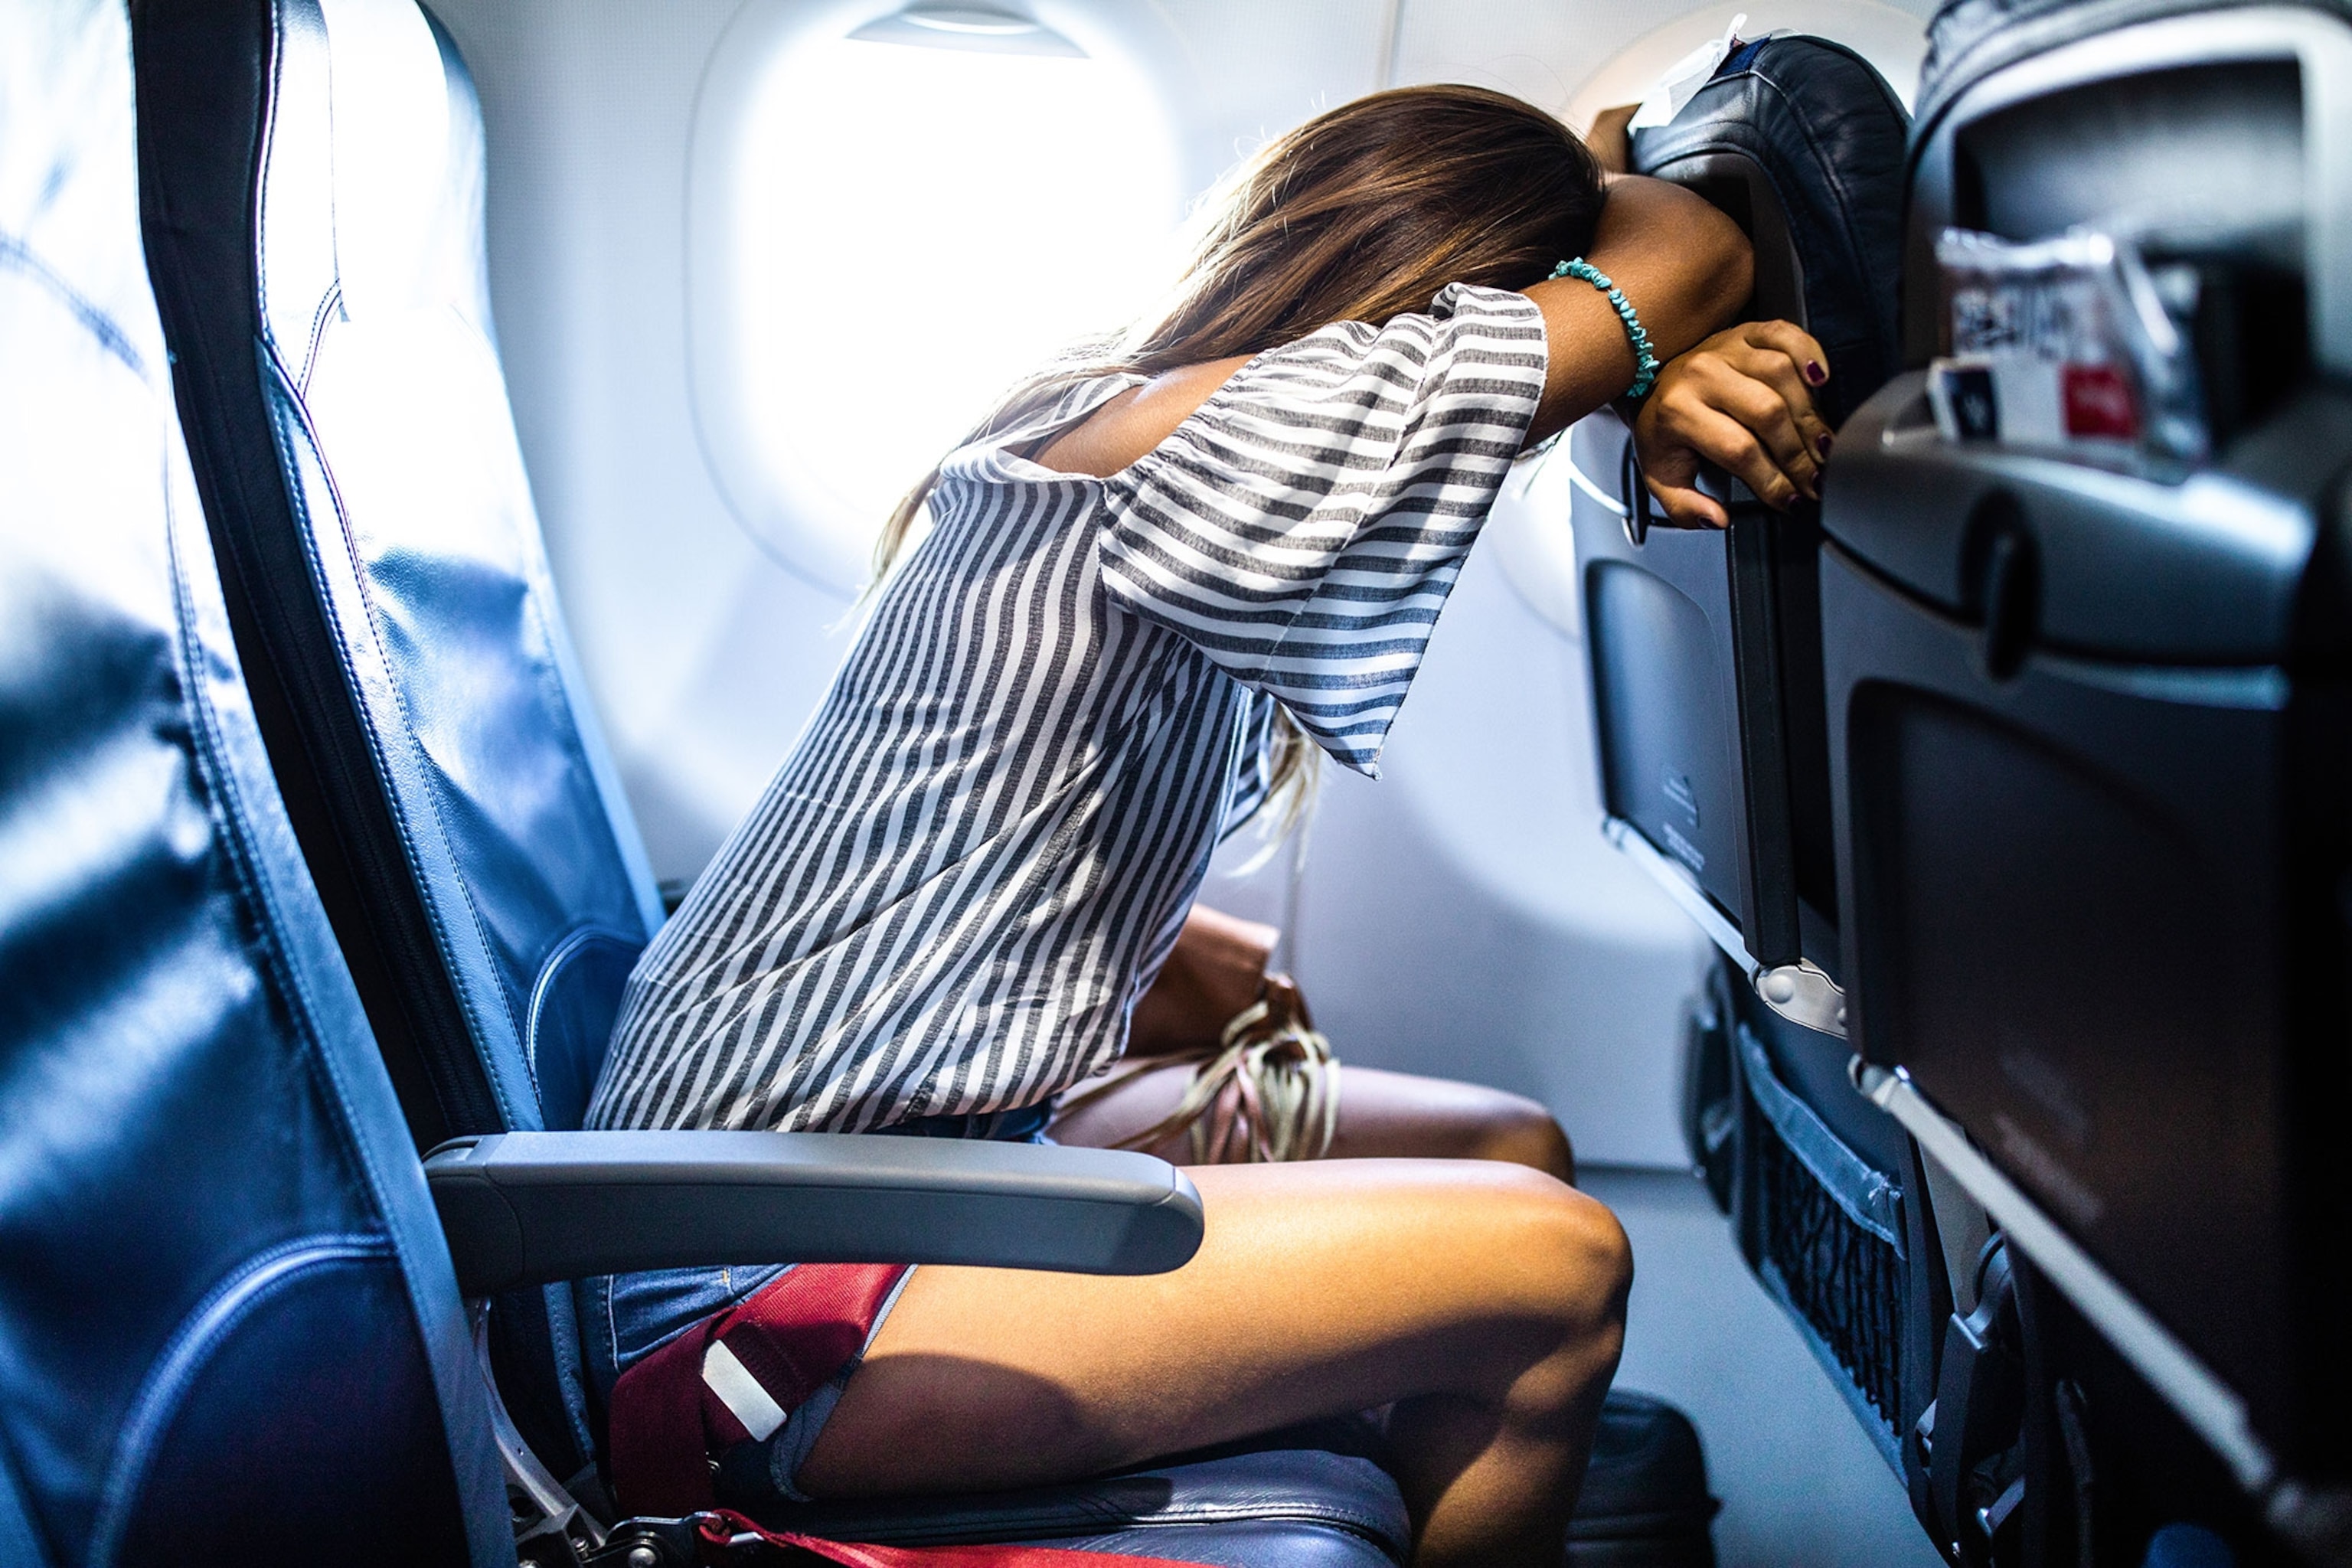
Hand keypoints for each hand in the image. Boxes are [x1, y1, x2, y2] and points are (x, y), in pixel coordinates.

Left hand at [1632, 322, 1834, 527]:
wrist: (1646, 381)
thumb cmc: (1662, 429)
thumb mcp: (1661, 475)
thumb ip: (1684, 506)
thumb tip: (1718, 519)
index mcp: (1677, 412)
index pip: (1738, 450)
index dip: (1772, 479)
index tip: (1791, 500)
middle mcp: (1702, 374)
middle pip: (1767, 413)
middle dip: (1797, 454)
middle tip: (1815, 479)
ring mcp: (1725, 348)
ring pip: (1781, 375)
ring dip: (1809, 414)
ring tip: (1821, 444)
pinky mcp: (1745, 331)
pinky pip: (1785, 335)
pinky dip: (1809, 353)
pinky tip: (1821, 380)